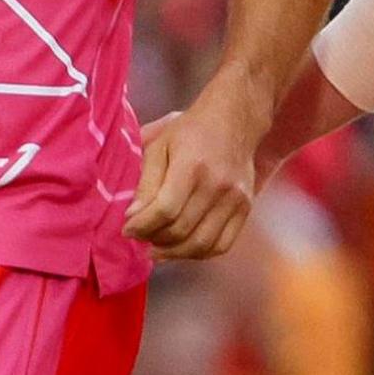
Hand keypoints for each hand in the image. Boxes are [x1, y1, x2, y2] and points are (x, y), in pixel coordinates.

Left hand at [123, 99, 262, 260]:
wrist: (233, 121)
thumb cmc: (190, 132)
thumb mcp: (159, 146)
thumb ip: (145, 183)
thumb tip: (133, 217)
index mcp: (192, 166)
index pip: (165, 210)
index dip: (142, 226)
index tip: (127, 229)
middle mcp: (217, 186)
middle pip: (181, 230)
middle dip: (154, 240)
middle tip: (141, 237)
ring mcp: (235, 200)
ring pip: (201, 244)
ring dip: (175, 253)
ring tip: (158, 247)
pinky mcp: (246, 209)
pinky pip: (222, 245)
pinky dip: (199, 254)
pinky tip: (182, 248)